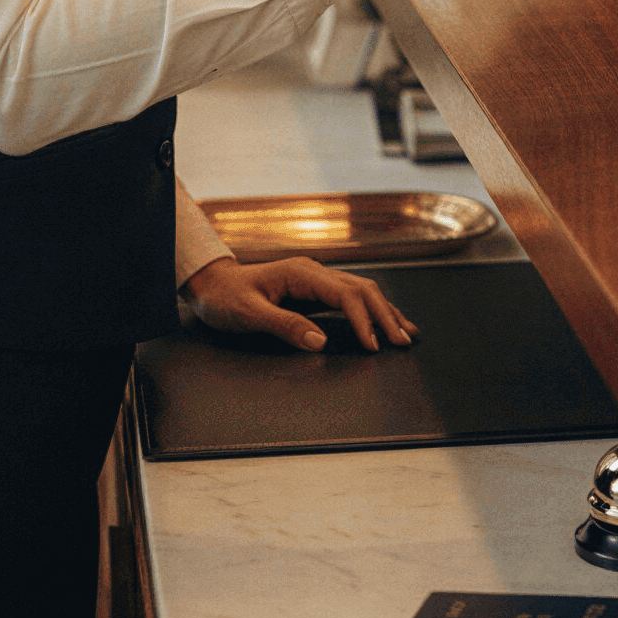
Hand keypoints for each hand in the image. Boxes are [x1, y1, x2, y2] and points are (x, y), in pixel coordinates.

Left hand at [182, 253, 414, 350]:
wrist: (211, 285)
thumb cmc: (226, 298)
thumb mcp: (249, 314)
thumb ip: (285, 326)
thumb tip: (320, 341)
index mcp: (301, 273)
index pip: (345, 294)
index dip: (363, 319)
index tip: (374, 345)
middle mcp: (313, 272)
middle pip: (362, 289)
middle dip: (385, 314)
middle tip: (403, 341)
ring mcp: (315, 280)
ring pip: (361, 291)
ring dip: (384, 311)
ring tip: (406, 333)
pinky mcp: (314, 292)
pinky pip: (351, 299)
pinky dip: (371, 311)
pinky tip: (383, 323)